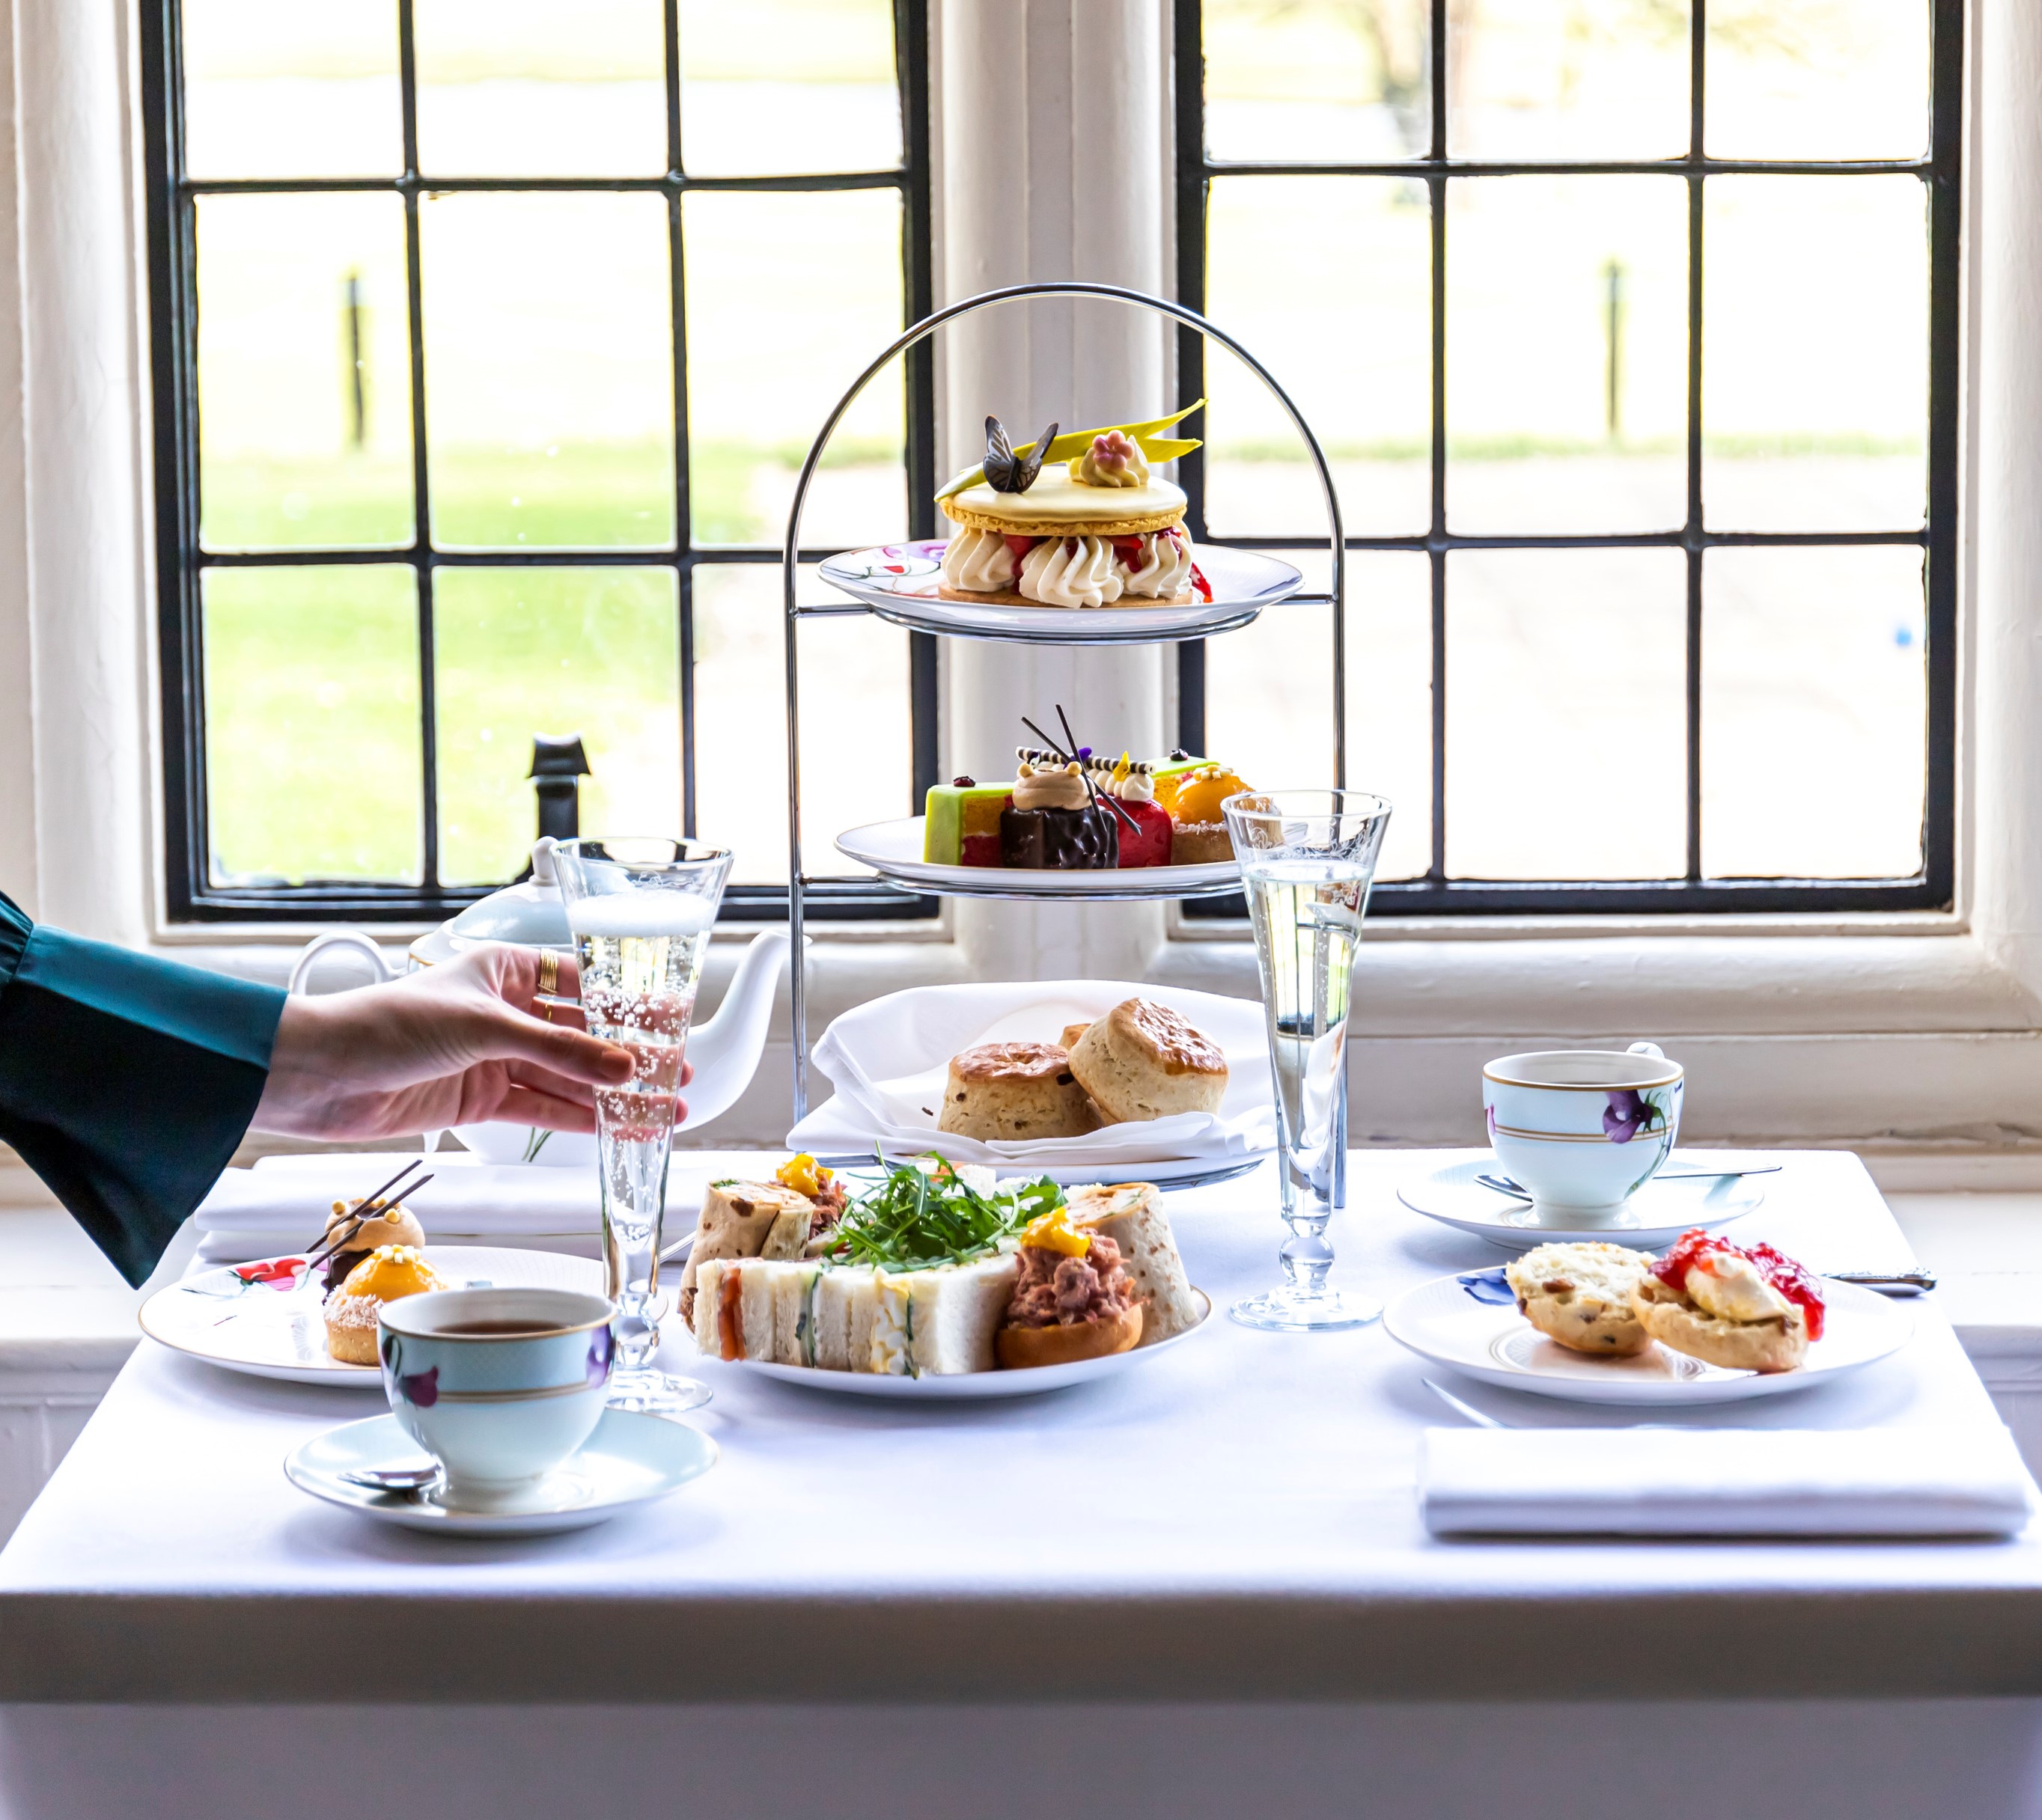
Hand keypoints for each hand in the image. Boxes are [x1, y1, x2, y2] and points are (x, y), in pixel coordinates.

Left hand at [251, 944, 686, 1141]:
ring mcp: (492, 1057)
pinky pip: (541, 1108)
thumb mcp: (485, 1028)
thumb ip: (560, 1052)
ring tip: (660, 1110)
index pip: (582, 983)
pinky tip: (615, 1125)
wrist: (318, 1075)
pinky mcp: (478, 1098)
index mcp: (504, 971)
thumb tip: (624, 1069)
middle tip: (675, 1076)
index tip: (670, 1023)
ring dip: (611, 1096)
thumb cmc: (385, 1024)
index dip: (628, 1004)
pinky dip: (578, 1118)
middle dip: (629, 1058)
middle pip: (581, 1036)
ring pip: (567, 1077)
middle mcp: (502, 1011)